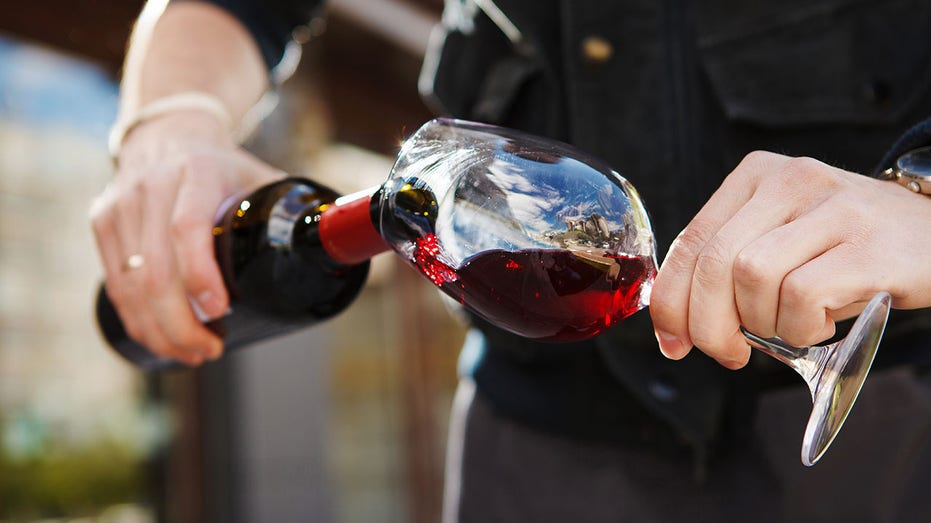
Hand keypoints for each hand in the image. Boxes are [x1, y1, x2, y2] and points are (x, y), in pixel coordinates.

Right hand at [89, 112, 283, 364]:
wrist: (170, 132)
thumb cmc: (226, 167)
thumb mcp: (261, 175)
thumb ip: (296, 209)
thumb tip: (338, 248)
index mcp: (196, 173)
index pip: (187, 228)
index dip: (200, 275)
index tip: (221, 312)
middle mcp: (151, 187)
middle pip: (154, 270)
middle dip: (181, 325)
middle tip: (210, 352)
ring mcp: (121, 205)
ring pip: (129, 284)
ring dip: (159, 330)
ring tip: (191, 354)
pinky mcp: (102, 222)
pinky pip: (114, 282)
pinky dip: (137, 319)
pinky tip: (159, 339)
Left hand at [649, 151, 930, 368]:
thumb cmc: (848, 250)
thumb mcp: (782, 244)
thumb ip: (728, 269)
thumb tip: (674, 325)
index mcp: (756, 177)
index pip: (691, 241)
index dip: (672, 301)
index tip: (673, 341)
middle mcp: (791, 180)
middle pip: (715, 262)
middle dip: (708, 323)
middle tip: (727, 353)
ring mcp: (833, 207)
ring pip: (753, 276)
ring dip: (764, 324)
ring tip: (792, 327)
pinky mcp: (869, 244)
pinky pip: (802, 296)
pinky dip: (801, 327)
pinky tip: (822, 324)